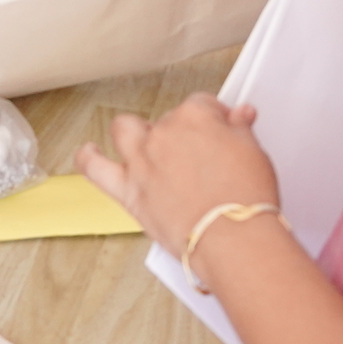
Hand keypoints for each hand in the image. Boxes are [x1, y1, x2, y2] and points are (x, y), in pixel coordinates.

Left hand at [76, 93, 280, 256]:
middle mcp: (164, 133)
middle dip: (179, 133)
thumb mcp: (254, 153)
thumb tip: (239, 118)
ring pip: (125, 131)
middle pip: (166, 121)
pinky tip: (89, 152)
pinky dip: (88, 157)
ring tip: (145, 146)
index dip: (212, 119)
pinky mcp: (128, 190)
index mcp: (196, 117)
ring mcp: (142, 160)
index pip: (202, 105)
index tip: (219, 131)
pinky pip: (94, 168)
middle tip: (194, 156)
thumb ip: (240, 131)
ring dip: (133, 134)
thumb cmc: (246, 198)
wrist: (232, 237)